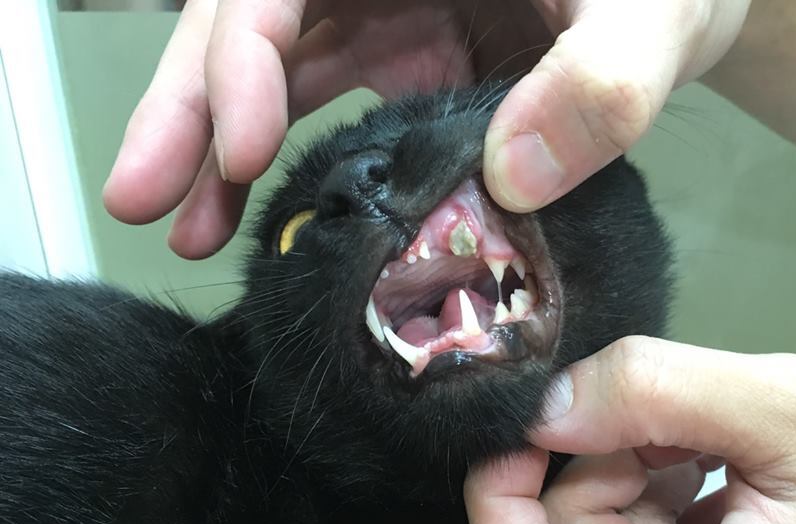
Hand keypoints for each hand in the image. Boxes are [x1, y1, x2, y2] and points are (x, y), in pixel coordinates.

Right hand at [103, 0, 749, 258]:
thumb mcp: (653, 12)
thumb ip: (604, 80)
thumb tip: (513, 180)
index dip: (241, 55)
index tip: (239, 149)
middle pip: (247, 19)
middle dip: (187, 106)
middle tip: (140, 198)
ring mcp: (383, 10)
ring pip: (269, 67)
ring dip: (217, 148)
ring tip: (182, 228)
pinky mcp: (400, 59)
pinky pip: (318, 104)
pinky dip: (280, 159)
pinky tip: (253, 215)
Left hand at [465, 337, 795, 523]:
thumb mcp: (790, 402)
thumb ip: (651, 390)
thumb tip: (543, 406)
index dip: (498, 502)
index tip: (522, 427)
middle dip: (590, 469)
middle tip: (666, 413)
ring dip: (627, 476)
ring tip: (708, 438)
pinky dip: (652, 497)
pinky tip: (711, 465)